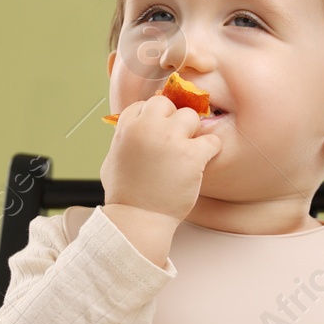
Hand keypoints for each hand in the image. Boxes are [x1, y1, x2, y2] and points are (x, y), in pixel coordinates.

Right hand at [101, 94, 223, 222]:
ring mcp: (170, 139)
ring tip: (188, 152)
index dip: (153, 119)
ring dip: (192, 133)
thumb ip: (122, 141)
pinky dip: (211, 150)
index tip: (157, 134)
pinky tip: (202, 162)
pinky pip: (212, 140)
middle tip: (174, 140)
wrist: (138, 219)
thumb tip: (128, 131)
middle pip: (167, 104)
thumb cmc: (124, 195)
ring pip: (191, 116)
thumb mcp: (111, 161)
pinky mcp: (191, 155)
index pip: (144, 105)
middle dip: (171, 120)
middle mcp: (147, 127)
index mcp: (126, 127)